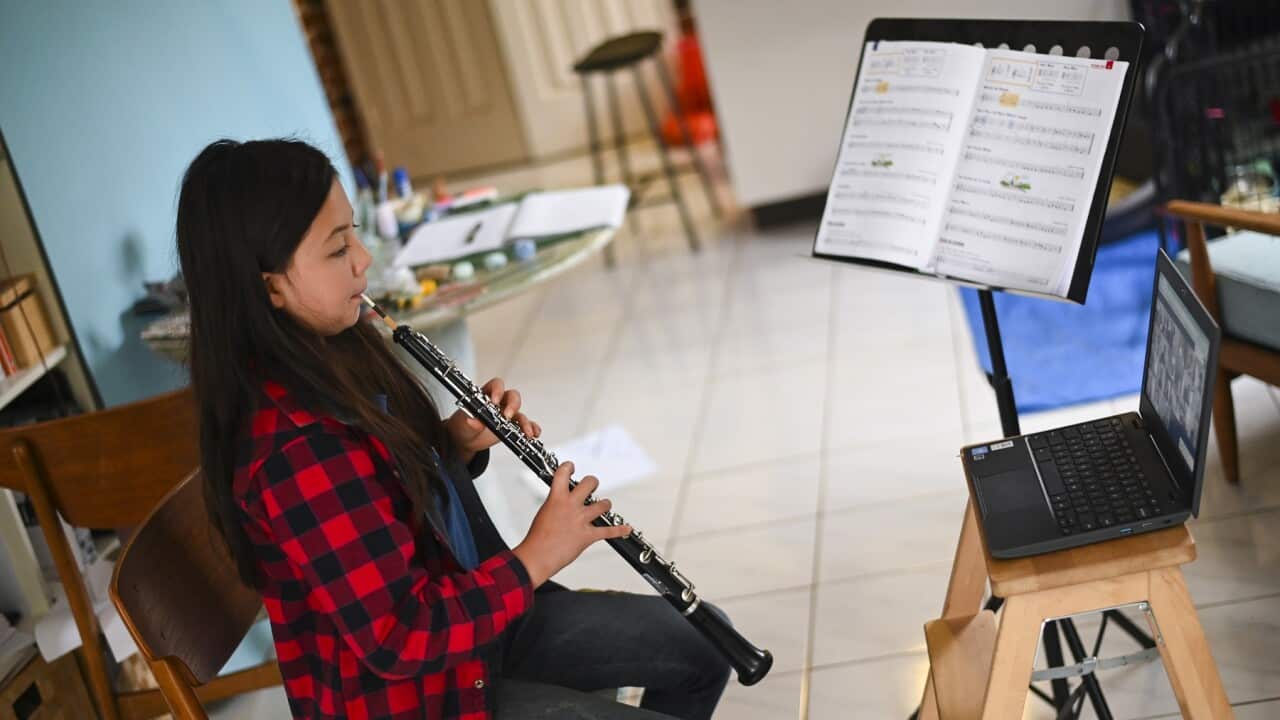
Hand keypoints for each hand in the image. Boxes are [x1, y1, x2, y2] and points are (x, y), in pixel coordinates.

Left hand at [445, 377, 540, 461]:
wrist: (465, 439)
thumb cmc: (463, 425)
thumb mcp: (463, 423)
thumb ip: (470, 421)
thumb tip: (474, 421)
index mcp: (487, 395)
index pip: (496, 385)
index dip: (498, 390)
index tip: (495, 401)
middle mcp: (499, 402)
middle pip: (512, 396)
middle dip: (513, 405)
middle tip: (507, 416)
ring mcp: (507, 414)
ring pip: (520, 413)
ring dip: (524, 422)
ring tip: (526, 432)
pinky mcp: (512, 427)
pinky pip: (525, 425)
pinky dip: (531, 429)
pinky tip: (533, 434)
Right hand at [512, 462, 631, 586]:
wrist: (537, 557)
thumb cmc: (537, 538)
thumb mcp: (544, 513)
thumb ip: (555, 505)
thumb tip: (562, 503)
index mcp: (556, 498)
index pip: (563, 473)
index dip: (568, 467)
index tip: (571, 467)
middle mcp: (571, 506)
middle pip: (590, 483)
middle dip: (592, 482)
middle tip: (591, 485)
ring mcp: (581, 520)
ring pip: (603, 505)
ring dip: (604, 504)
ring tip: (602, 506)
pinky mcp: (588, 536)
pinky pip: (609, 531)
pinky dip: (620, 530)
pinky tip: (627, 529)